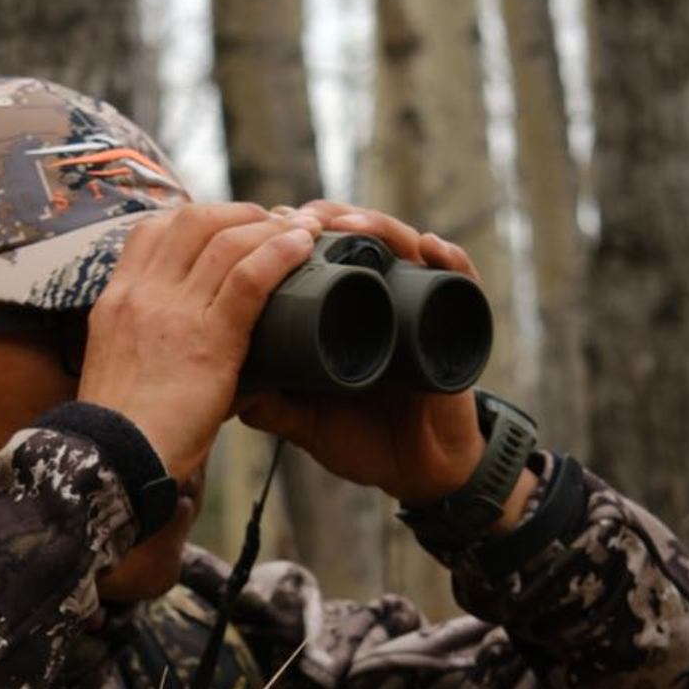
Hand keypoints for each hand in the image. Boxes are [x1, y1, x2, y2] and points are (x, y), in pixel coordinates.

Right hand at [79, 203, 316, 476]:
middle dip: (238, 212)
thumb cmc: (124, 431)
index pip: (150, 230)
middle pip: (192, 221)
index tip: (225, 225)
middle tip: (270, 224)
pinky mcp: (207, 340)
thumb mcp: (121, 368)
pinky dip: (280, 253)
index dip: (195, 218)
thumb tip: (193, 348)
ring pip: (226, 241)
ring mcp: (173, 313)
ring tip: (300, 231)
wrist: (113, 462)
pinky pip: (248, 278)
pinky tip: (302, 247)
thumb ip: (151, 344)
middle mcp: (141, 295)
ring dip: (269, 227)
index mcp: (116, 300)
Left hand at [238, 203, 500, 506]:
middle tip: (305, 218)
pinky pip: (461, 282)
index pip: (322, 253)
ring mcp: (421, 308)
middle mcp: (383, 300)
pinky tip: (430, 248)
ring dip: (381, 228)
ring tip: (354, 225)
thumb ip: (271, 404)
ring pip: (406, 248)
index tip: (267, 222)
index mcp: (346, 312)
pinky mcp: (457, 326)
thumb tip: (228, 389)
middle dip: (333, 218)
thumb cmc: (365, 439)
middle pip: (361, 238)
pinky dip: (450, 260)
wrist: (419, 471)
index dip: (297, 232)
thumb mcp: (307, 419)